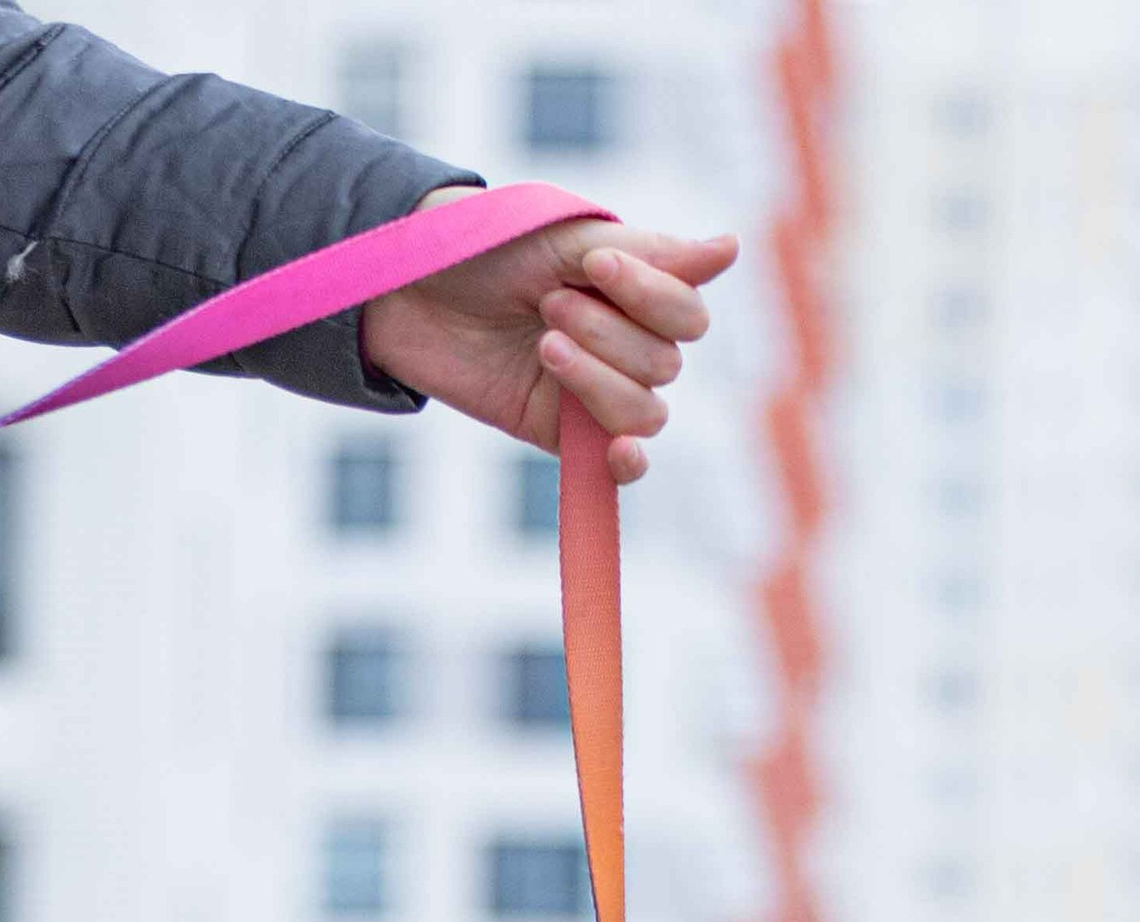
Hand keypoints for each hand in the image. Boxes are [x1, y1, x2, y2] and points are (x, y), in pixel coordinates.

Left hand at [361, 205, 738, 482]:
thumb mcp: (572, 239)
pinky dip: (628, 460)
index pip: (688, 314)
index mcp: (634, 291)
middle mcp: (625, 343)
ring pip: (645, 411)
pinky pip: (620, 464)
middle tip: (546, 305)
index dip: (651, 296)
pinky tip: (617, 450)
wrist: (407, 289)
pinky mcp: (562, 436)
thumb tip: (732, 249)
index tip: (593, 265)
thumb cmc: (487, 247)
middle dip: (609, 332)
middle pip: (666, 363)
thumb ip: (654, 255)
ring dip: (597, 377)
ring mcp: (595, 392)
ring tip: (541, 343)